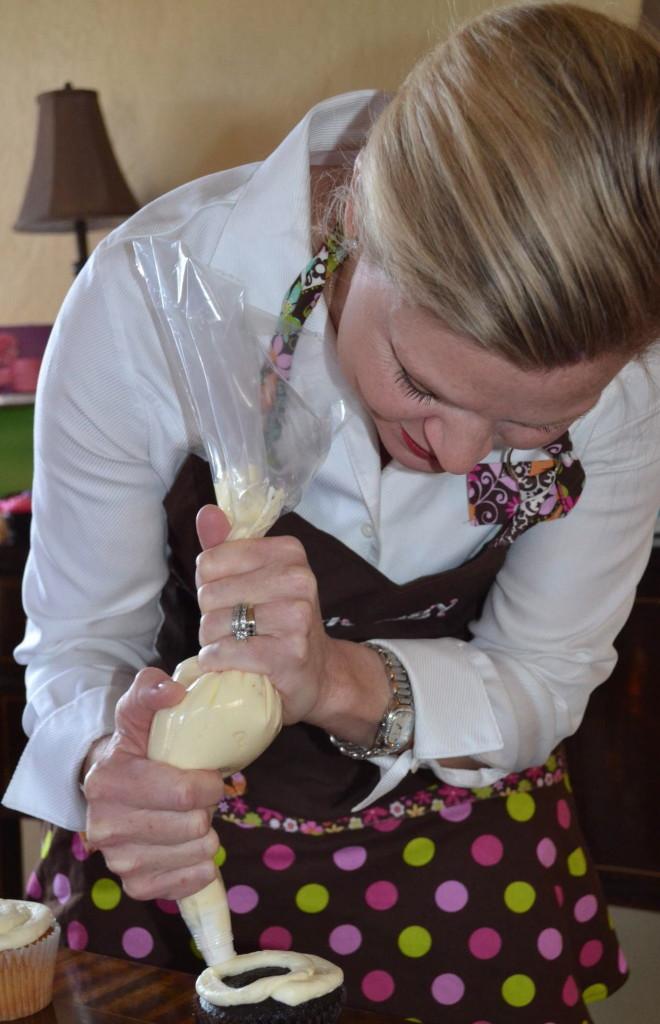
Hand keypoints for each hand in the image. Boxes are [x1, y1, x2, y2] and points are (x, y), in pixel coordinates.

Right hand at [82, 667, 223, 900]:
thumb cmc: (136, 748)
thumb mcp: (138, 711)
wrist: (112, 789)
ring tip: (193, 818)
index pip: (184, 793)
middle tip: (198, 796)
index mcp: (107, 782)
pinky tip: (192, 847)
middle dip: (207, 808)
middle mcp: (105, 827)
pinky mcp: (135, 886)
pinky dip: (201, 866)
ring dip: (206, 835)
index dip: (209, 783)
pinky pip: (188, 883)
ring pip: (196, 854)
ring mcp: (118, 861)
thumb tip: (175, 691)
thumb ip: (151, 689)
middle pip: (193, 826)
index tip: (209, 773)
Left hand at [195, 504, 336, 726]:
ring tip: (236, 644)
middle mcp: (298, 578)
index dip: (209, 585)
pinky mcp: (289, 653)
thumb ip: (226, 546)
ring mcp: (297, 616)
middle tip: (235, 626)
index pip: (210, 561)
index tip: (232, 597)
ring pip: (214, 624)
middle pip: (209, 594)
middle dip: (211, 616)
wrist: (318, 672)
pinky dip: (218, 661)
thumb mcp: (255, 577)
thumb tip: (206, 512)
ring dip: (213, 642)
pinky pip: (226, 652)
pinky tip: (232, 663)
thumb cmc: (277, 620)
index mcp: (288, 551)